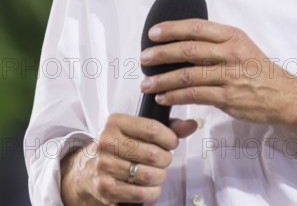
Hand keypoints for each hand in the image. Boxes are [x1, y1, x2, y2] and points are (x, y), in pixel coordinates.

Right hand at [61, 114, 196, 204]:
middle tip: (164, 159)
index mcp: (115, 122)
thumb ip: (166, 126)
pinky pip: (139, 193)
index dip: (169, 138)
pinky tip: (151, 186)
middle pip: (153, 154)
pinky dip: (152, 192)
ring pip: (148, 175)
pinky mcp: (105, 187)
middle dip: (165, 159)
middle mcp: (107, 141)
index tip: (172, 142)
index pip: (152, 129)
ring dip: (160, 176)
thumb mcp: (137, 129)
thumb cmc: (119, 145)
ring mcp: (104, 165)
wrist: (87, 168)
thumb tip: (192, 124)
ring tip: (157, 172)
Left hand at [140, 19, 296, 124]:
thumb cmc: (258, 69)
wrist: (283, 95)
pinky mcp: (228, 98)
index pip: (196, 27)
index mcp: (232, 35)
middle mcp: (230, 52)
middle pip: (188, 49)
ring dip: (163, 79)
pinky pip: (195, 95)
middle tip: (144, 57)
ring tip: (147, 83)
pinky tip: (164, 97)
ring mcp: (229, 75)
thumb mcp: (241, 45)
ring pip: (188, 75)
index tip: (153, 33)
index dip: (171, 29)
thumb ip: (215, 42)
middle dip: (161, 53)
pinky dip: (175, 96)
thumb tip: (183, 41)